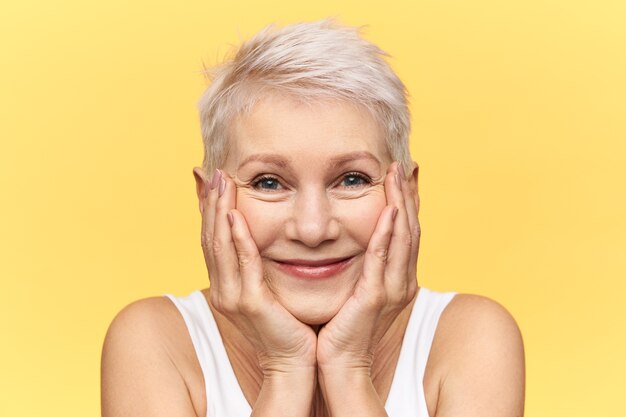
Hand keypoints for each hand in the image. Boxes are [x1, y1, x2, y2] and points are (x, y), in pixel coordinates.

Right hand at [197, 169, 317, 374]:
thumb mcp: (265, 288)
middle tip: (215, 173)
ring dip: (221, 212)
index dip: (210, 209)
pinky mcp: (251, 303)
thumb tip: (255, 238)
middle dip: (212, 204)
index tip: (215, 180)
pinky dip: (239, 239)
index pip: (212, 239)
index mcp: (225, 284)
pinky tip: (237, 217)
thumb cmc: (286, 323)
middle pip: (210, 238)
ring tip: (223, 184)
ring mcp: (233, 297)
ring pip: (221, 246)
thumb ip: (257, 263)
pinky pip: (244, 264)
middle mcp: (222, 289)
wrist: (293, 361)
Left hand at [316, 161, 419, 371]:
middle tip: (401, 165)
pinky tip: (388, 211)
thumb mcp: (358, 292)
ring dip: (399, 204)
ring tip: (395, 175)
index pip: (406, 232)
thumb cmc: (345, 328)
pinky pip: (381, 259)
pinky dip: (386, 234)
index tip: (401, 175)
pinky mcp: (374, 298)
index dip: (407, 202)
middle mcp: (401, 281)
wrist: (341, 364)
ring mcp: (390, 289)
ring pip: (401, 238)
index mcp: (397, 278)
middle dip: (406, 195)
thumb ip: (363, 268)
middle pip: (409, 229)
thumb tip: (354, 244)